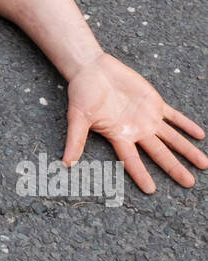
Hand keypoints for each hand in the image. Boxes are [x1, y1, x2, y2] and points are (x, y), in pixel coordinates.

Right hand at [64, 52, 207, 192]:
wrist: (93, 69)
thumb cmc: (82, 93)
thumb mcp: (77, 118)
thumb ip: (75, 140)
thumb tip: (66, 164)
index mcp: (119, 136)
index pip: (132, 161)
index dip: (141, 175)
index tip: (152, 191)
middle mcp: (136, 131)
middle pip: (160, 154)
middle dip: (175, 168)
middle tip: (190, 183)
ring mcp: (147, 117)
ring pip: (172, 138)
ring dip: (187, 149)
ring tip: (203, 163)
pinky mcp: (154, 103)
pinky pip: (174, 116)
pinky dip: (187, 125)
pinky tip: (200, 135)